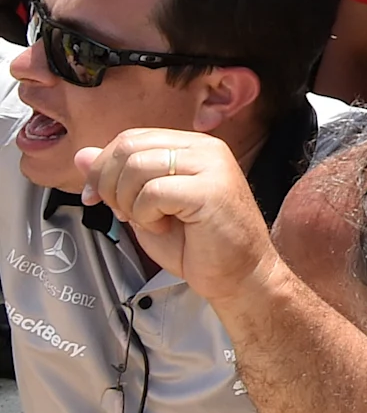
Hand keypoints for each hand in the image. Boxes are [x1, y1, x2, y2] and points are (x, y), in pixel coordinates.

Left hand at [69, 130, 276, 306]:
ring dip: (128, 202)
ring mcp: (211, 166)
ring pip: (137, 166)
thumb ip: (117, 179)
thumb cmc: (198, 245)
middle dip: (109, 185)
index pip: (131, 138)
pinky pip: (154, 192)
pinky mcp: (211, 190)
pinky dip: (146, 215)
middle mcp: (205, 148)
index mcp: (191, 146)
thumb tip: (82, 155)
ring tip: (150, 220)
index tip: (96, 198)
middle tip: (123, 213)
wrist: (239, 274)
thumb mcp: (145, 207)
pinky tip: (164, 226)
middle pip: (129, 147)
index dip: (103, 168)